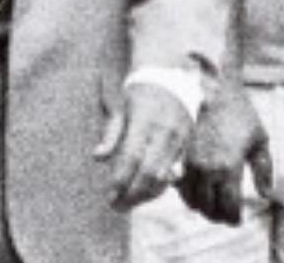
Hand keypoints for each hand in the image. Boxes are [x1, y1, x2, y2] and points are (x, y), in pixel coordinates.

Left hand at [94, 83, 194, 210]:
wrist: (174, 76)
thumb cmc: (141, 92)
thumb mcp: (121, 106)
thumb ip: (111, 133)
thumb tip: (97, 157)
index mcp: (145, 121)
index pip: (131, 158)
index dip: (120, 180)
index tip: (108, 196)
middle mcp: (164, 131)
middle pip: (149, 172)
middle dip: (132, 193)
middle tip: (116, 206)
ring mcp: (178, 138)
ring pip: (164, 175)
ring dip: (146, 194)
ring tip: (130, 203)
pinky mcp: (186, 143)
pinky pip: (174, 170)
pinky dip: (160, 185)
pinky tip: (147, 193)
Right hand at [178, 86, 268, 224]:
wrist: (216, 96)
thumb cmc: (243, 117)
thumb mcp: (260, 141)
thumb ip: (264, 170)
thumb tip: (266, 195)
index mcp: (229, 167)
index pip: (228, 206)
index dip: (233, 218)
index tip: (237, 221)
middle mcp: (208, 170)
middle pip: (209, 208)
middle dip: (219, 217)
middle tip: (227, 217)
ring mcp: (192, 165)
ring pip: (193, 201)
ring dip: (204, 209)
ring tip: (215, 208)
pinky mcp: (183, 159)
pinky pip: (182, 188)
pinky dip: (190, 197)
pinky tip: (201, 194)